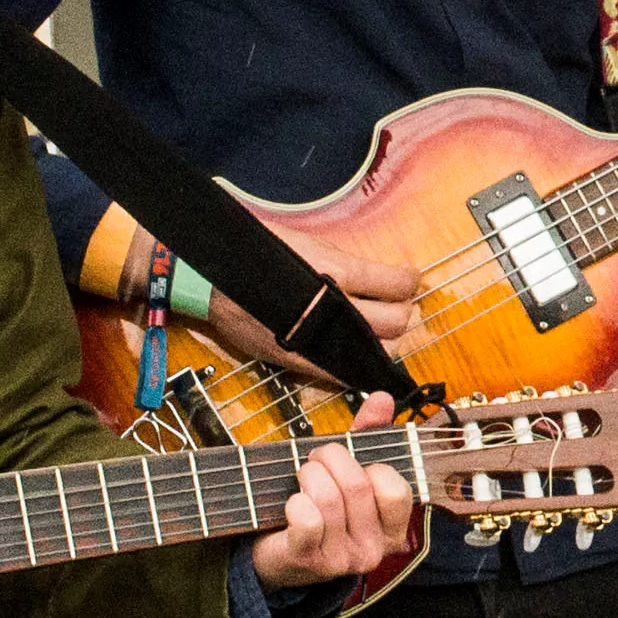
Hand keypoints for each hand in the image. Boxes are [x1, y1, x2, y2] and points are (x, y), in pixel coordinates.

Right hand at [191, 206, 422, 391]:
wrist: (209, 282)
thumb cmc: (254, 253)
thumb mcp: (306, 244)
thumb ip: (342, 263)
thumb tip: (377, 276)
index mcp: (333, 271)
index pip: (395, 284)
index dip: (408, 281)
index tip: (407, 279)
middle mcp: (330, 307)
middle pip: (395, 322)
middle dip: (401, 312)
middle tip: (394, 303)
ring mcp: (316, 338)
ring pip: (378, 352)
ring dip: (385, 340)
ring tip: (376, 327)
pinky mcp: (300, 361)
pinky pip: (346, 373)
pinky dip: (359, 365)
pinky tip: (359, 353)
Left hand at [245, 395, 427, 588]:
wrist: (280, 553)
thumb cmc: (320, 508)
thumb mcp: (347, 472)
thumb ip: (368, 436)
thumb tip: (382, 398)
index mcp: (392, 529)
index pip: (396, 489)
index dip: (370, 466)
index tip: (350, 463)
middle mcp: (373, 550)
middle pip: (357, 486)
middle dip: (329, 459)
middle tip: (315, 459)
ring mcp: (342, 560)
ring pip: (329, 499)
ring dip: (308, 476)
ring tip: (302, 477)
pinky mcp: (309, 561)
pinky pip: (307, 520)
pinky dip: (295, 502)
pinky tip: (293, 504)